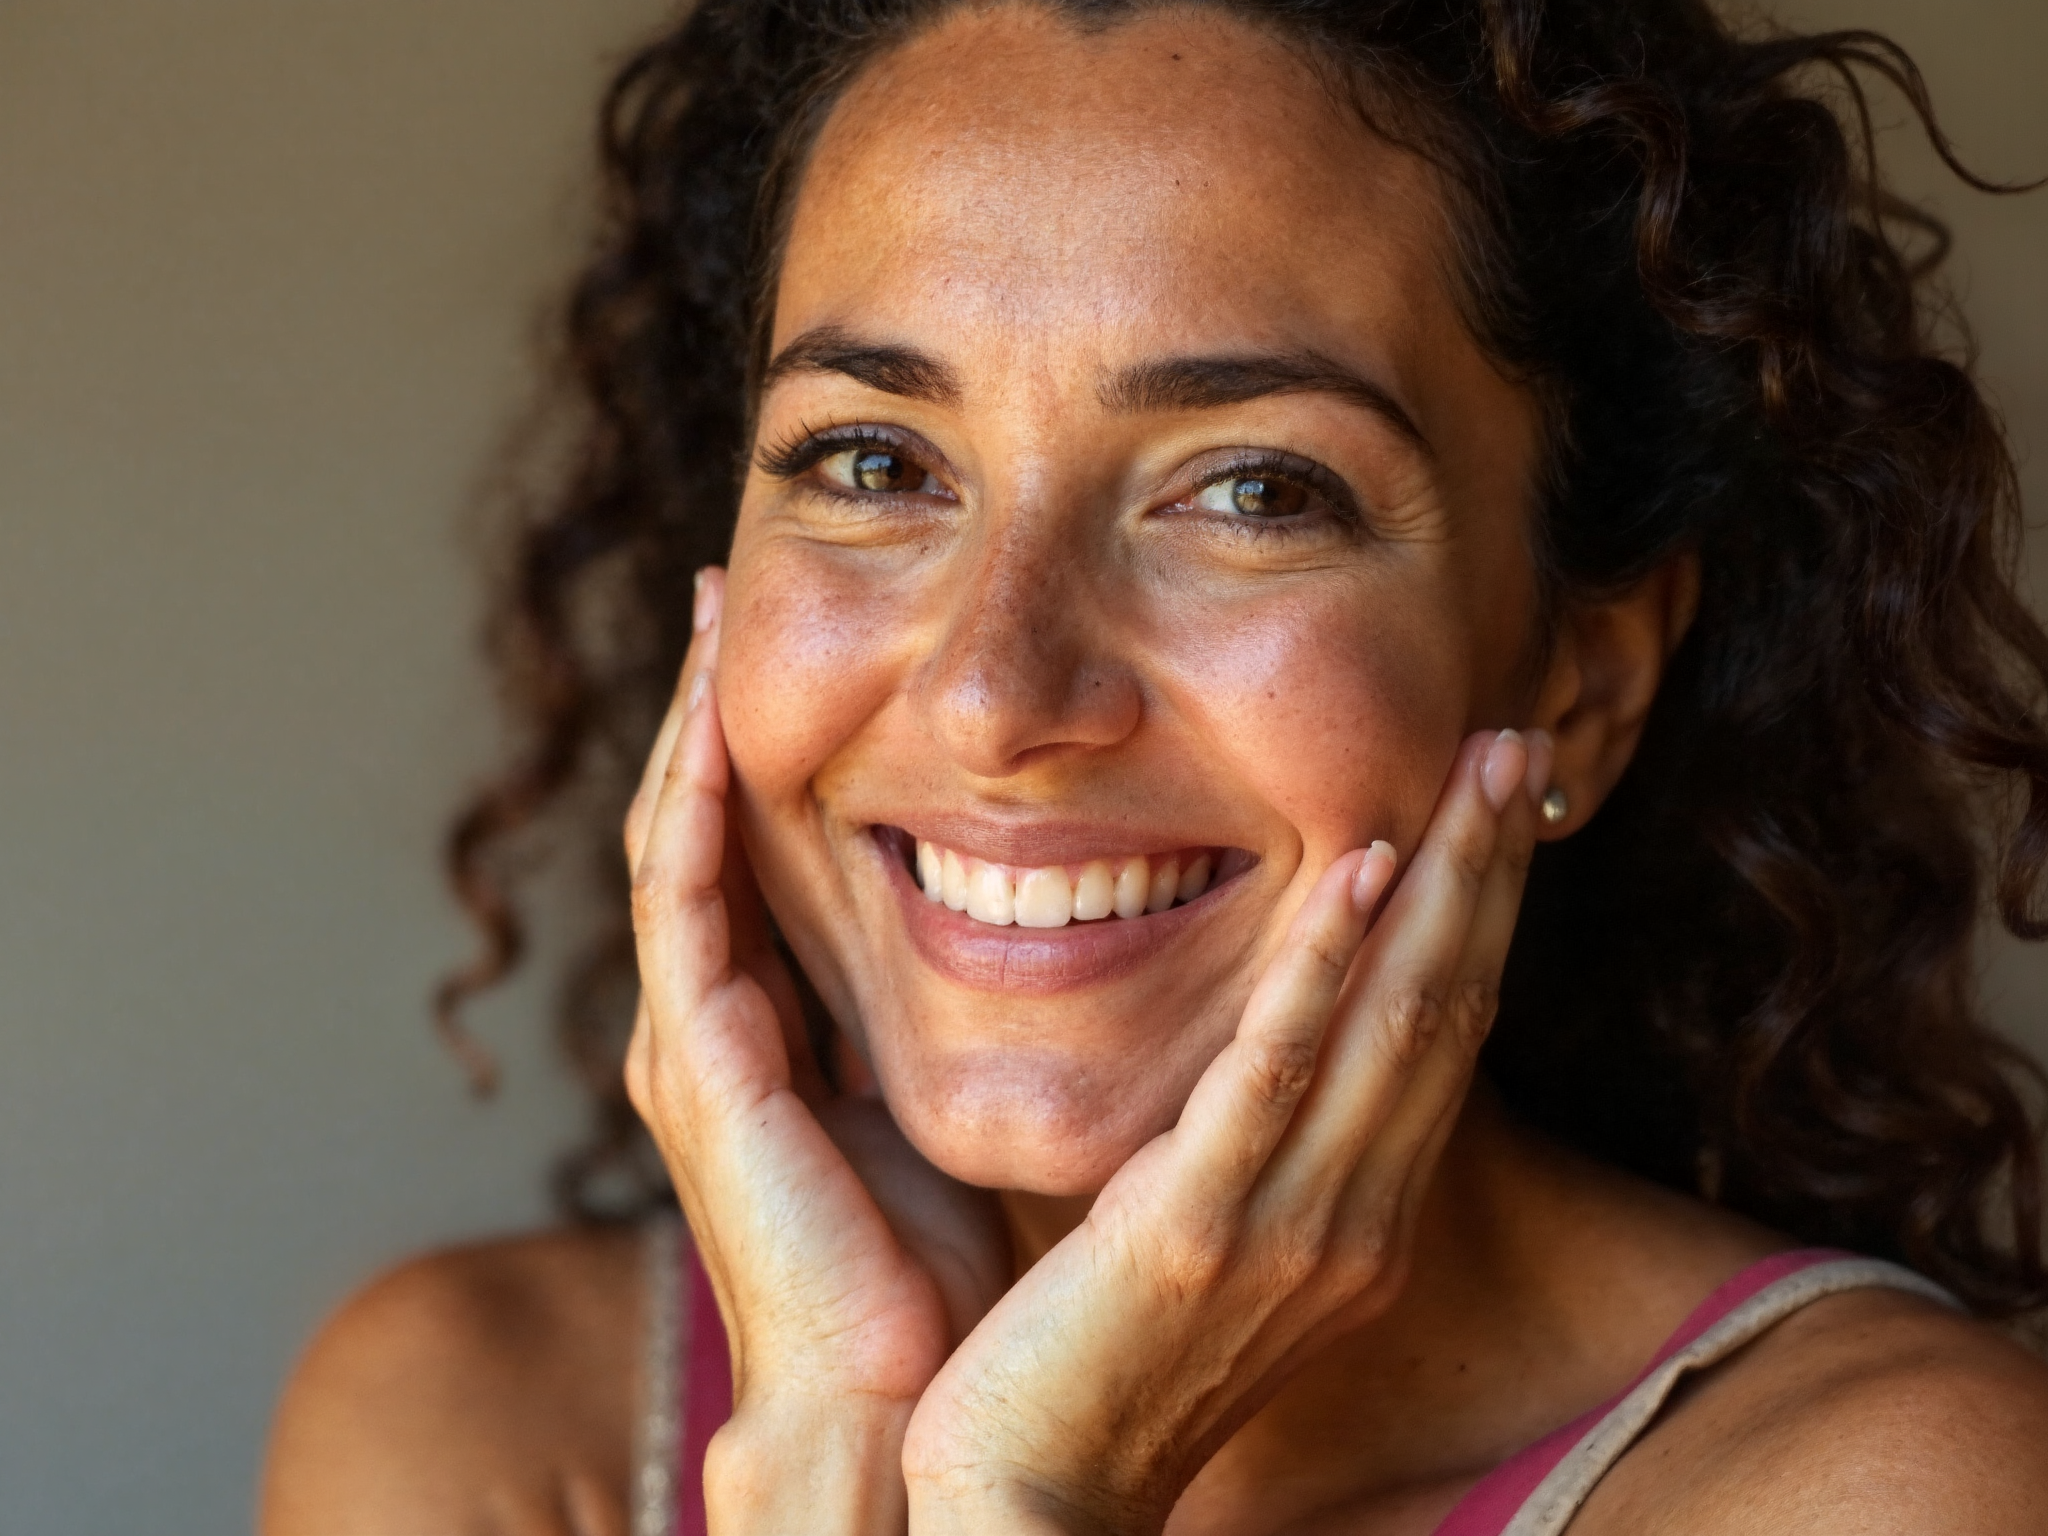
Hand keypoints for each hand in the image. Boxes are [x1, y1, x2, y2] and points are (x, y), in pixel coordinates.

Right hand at [624, 568, 1006, 1535]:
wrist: (896, 1410)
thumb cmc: (945, 1277)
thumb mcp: (956, 1109)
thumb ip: (972, 1022)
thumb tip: (1072, 931)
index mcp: (773, 1033)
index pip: (757, 855)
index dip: (767, 748)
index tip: (813, 646)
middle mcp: (716, 1024)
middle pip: (702, 825)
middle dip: (710, 705)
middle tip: (723, 587)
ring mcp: (694, 1043)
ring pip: (674, 843)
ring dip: (688, 723)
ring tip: (705, 611)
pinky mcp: (702, 1067)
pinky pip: (683, 908)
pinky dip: (692, 809)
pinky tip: (712, 725)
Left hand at [901, 728, 1547, 1535]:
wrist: (1031, 1507)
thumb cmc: (1104, 1370)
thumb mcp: (1212, 1250)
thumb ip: (1256, 1154)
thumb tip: (1269, 1058)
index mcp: (1356, 1222)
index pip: (1440, 1038)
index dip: (1476, 917)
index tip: (1496, 812)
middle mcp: (1351, 1220)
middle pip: (1446, 1011)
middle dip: (1486, 873)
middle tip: (1519, 748)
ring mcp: (1285, 1229)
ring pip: (1393, 1025)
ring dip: (1441, 886)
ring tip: (1478, 772)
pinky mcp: (1191, 1231)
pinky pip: (1274, 1076)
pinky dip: (1325, 967)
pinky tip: (1359, 872)